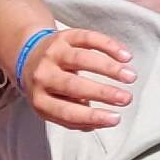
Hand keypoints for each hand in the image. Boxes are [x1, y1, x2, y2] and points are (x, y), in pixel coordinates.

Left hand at [13, 23, 136, 132]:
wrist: (28, 56)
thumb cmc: (48, 88)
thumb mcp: (53, 108)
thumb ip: (74, 118)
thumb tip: (100, 122)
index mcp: (40, 99)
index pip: (67, 112)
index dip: (92, 116)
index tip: (116, 118)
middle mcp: (43, 75)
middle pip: (74, 85)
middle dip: (103, 93)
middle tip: (126, 98)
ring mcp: (52, 54)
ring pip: (82, 59)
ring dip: (109, 68)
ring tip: (130, 77)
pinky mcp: (63, 36)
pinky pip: (87, 38)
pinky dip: (108, 46)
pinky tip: (125, 56)